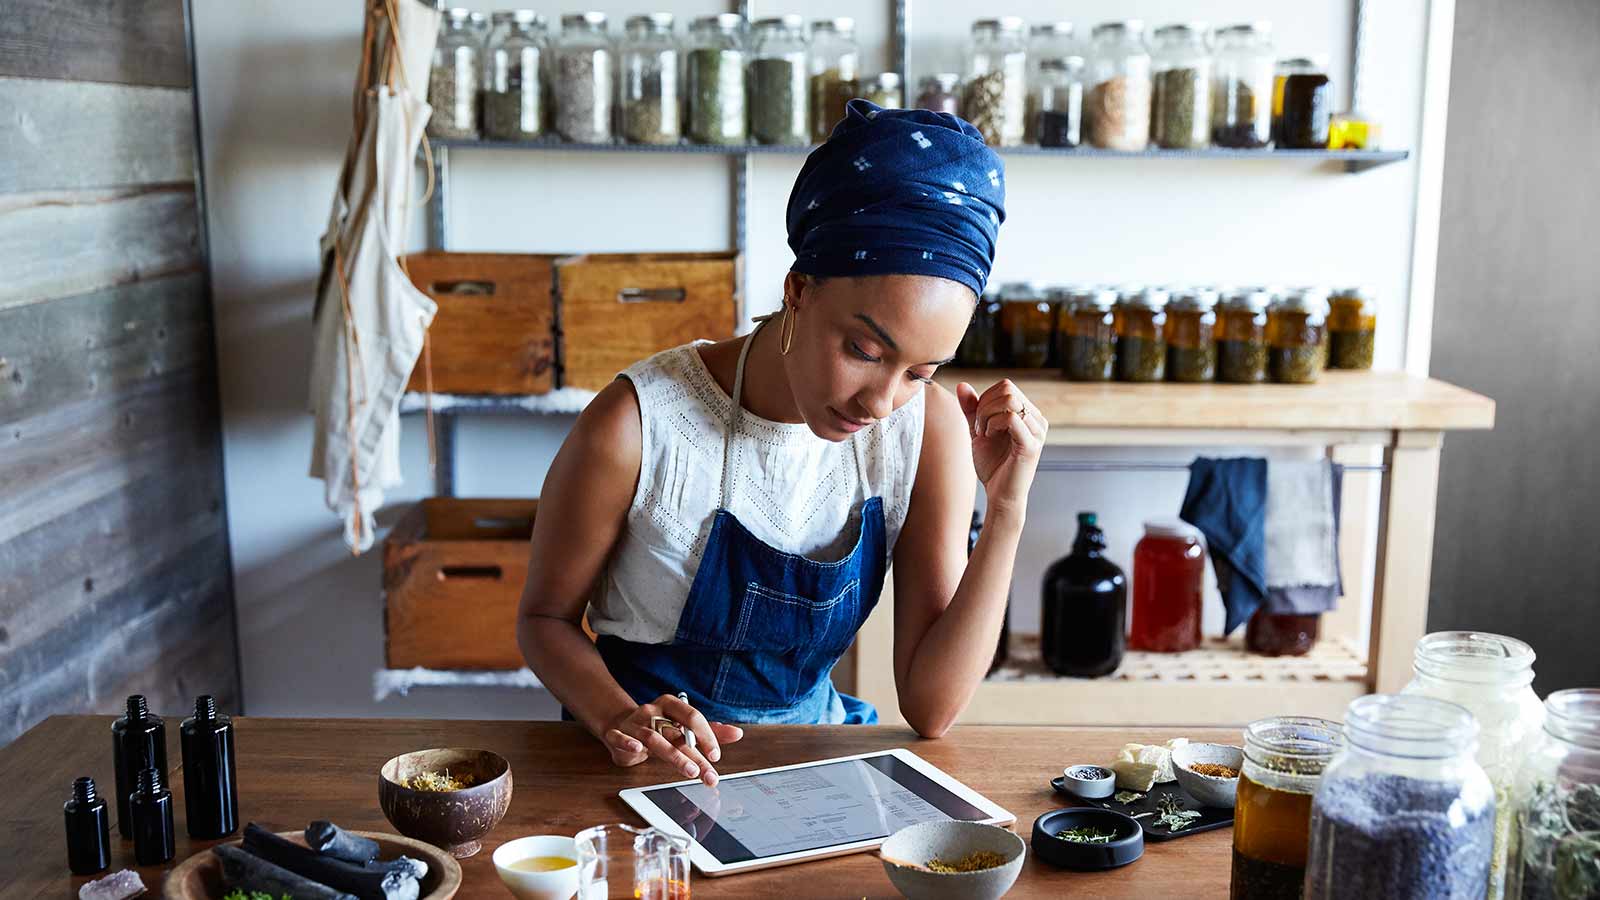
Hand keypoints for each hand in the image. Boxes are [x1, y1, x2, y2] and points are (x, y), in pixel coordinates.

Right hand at [599, 694, 743, 786]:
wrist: (620, 725)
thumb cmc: (657, 727)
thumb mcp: (682, 727)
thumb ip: (709, 731)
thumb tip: (737, 733)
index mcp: (671, 705)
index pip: (692, 717)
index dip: (706, 735)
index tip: (716, 756)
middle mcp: (653, 712)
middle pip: (676, 733)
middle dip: (694, 755)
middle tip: (708, 774)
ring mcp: (634, 723)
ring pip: (654, 738)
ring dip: (673, 755)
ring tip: (690, 771)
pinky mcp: (617, 734)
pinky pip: (620, 737)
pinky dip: (627, 742)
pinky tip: (636, 749)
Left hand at [955, 379, 1046, 518]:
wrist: (999, 494)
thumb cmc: (992, 465)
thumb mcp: (978, 430)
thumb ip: (972, 408)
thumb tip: (962, 384)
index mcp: (1029, 413)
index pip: (1006, 386)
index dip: (985, 398)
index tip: (978, 422)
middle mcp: (1037, 419)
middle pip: (1008, 389)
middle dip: (984, 405)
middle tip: (978, 428)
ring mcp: (1037, 431)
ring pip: (1009, 400)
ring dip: (987, 415)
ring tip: (984, 433)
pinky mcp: (1031, 444)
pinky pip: (1011, 418)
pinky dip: (993, 424)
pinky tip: (989, 437)